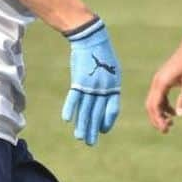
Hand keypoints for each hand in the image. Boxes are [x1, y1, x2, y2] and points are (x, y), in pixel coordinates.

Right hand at [62, 18, 120, 145]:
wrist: (92, 38)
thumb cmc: (102, 54)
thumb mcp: (111, 70)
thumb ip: (109, 86)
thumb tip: (106, 98)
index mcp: (114, 86)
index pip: (112, 109)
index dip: (107, 122)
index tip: (102, 131)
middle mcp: (104, 88)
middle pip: (98, 113)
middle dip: (93, 129)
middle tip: (90, 143)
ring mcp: (91, 84)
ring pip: (86, 109)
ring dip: (82, 124)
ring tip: (80, 137)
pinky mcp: (79, 79)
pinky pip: (74, 97)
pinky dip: (70, 108)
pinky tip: (68, 119)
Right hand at [146, 37, 181, 132]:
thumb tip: (180, 114)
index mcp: (162, 83)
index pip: (155, 106)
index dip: (159, 120)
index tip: (167, 129)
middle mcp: (157, 82)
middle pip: (150, 105)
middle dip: (156, 119)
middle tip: (166, 130)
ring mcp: (159, 80)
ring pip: (153, 101)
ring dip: (159, 113)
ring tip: (170, 123)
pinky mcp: (163, 79)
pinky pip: (159, 96)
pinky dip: (163, 106)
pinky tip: (173, 111)